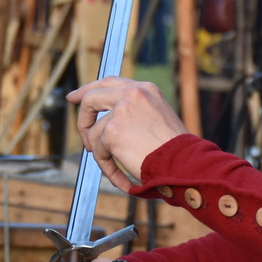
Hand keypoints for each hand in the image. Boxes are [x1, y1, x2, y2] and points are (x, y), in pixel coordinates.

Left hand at [66, 77, 187, 191]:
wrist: (186, 164)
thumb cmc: (176, 150)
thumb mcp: (157, 118)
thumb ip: (134, 112)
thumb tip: (105, 119)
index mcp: (145, 89)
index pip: (109, 82)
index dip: (89, 89)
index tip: (75, 97)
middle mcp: (132, 94)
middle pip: (91, 98)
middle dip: (82, 118)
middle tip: (83, 134)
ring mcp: (120, 111)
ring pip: (95, 134)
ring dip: (103, 154)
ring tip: (119, 168)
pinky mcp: (112, 132)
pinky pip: (99, 153)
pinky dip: (108, 169)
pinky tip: (122, 179)